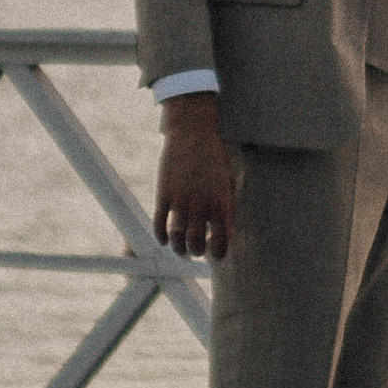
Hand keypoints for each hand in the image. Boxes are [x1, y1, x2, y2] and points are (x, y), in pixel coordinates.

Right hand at [154, 101, 240, 257]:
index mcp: (221, 203)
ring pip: (177, 238)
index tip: (215, 255)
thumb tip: (226, 232)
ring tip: (181, 249)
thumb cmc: (214, 157)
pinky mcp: (164, 193)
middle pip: (197, 243)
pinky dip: (161, 236)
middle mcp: (202, 205)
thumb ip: (227, 207)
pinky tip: (164, 240)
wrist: (193, 132)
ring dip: (179, 249)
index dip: (218, 253)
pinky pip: (160, 223)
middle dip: (197, 251)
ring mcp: (181, 200)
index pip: (222, 240)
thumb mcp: (227, 181)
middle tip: (196, 249)